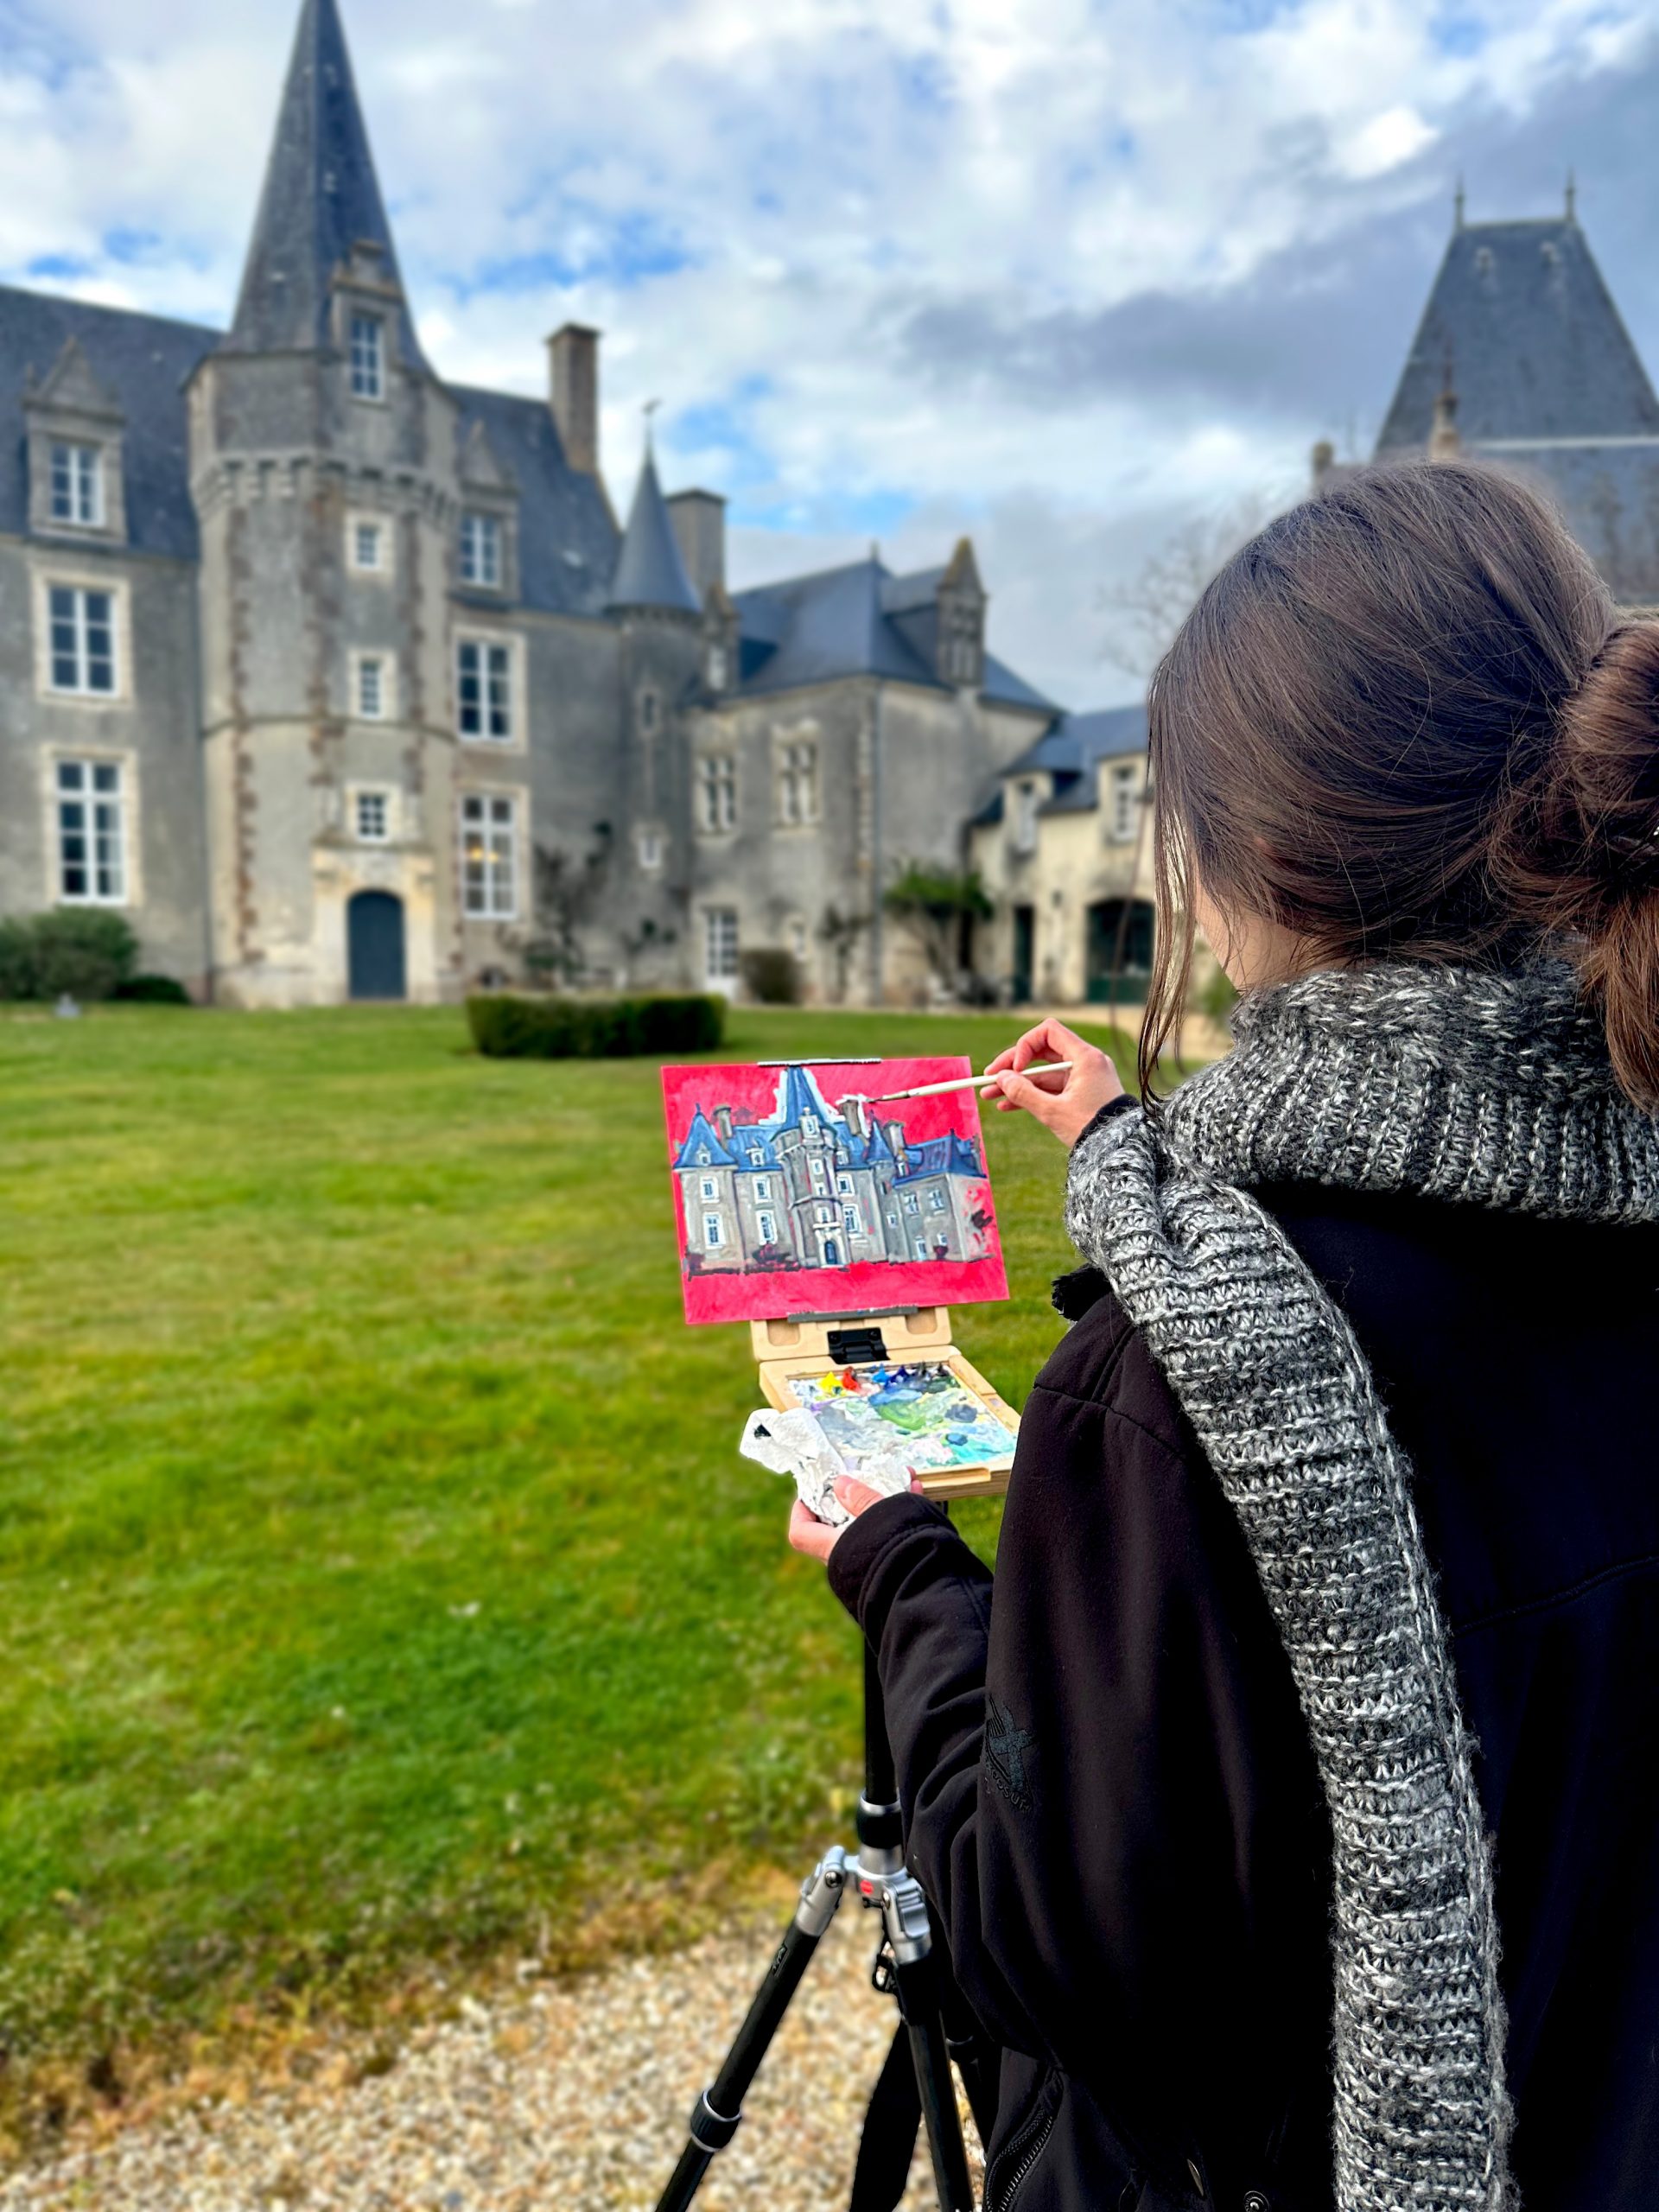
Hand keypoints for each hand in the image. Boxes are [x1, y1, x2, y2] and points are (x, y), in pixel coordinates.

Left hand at [788, 1475, 916, 1563]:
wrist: (929, 1588)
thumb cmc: (898, 1548)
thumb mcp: (879, 1513)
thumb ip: (860, 1497)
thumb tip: (840, 1484)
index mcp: (834, 1547)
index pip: (801, 1533)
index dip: (801, 1511)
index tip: (813, 1491)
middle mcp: (846, 1560)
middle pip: (837, 1524)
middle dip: (854, 1497)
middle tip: (865, 1477)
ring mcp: (869, 1563)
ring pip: (870, 1524)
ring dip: (884, 1500)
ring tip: (904, 1478)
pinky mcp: (891, 1564)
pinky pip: (889, 1533)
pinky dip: (900, 1513)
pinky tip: (917, 1492)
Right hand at [982, 1017, 1124, 1147]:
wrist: (1119, 1151)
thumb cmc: (1092, 1129)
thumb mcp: (1053, 1111)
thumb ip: (1024, 1093)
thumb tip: (1001, 1079)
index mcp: (1085, 1058)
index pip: (1048, 1032)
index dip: (1026, 1045)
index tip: (1014, 1068)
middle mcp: (1086, 1062)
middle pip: (1042, 1053)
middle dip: (1014, 1067)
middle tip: (989, 1078)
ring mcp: (1083, 1078)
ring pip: (1043, 1074)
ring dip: (1018, 1084)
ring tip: (991, 1097)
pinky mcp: (1080, 1094)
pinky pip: (1051, 1088)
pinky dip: (1032, 1094)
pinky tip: (1008, 1105)